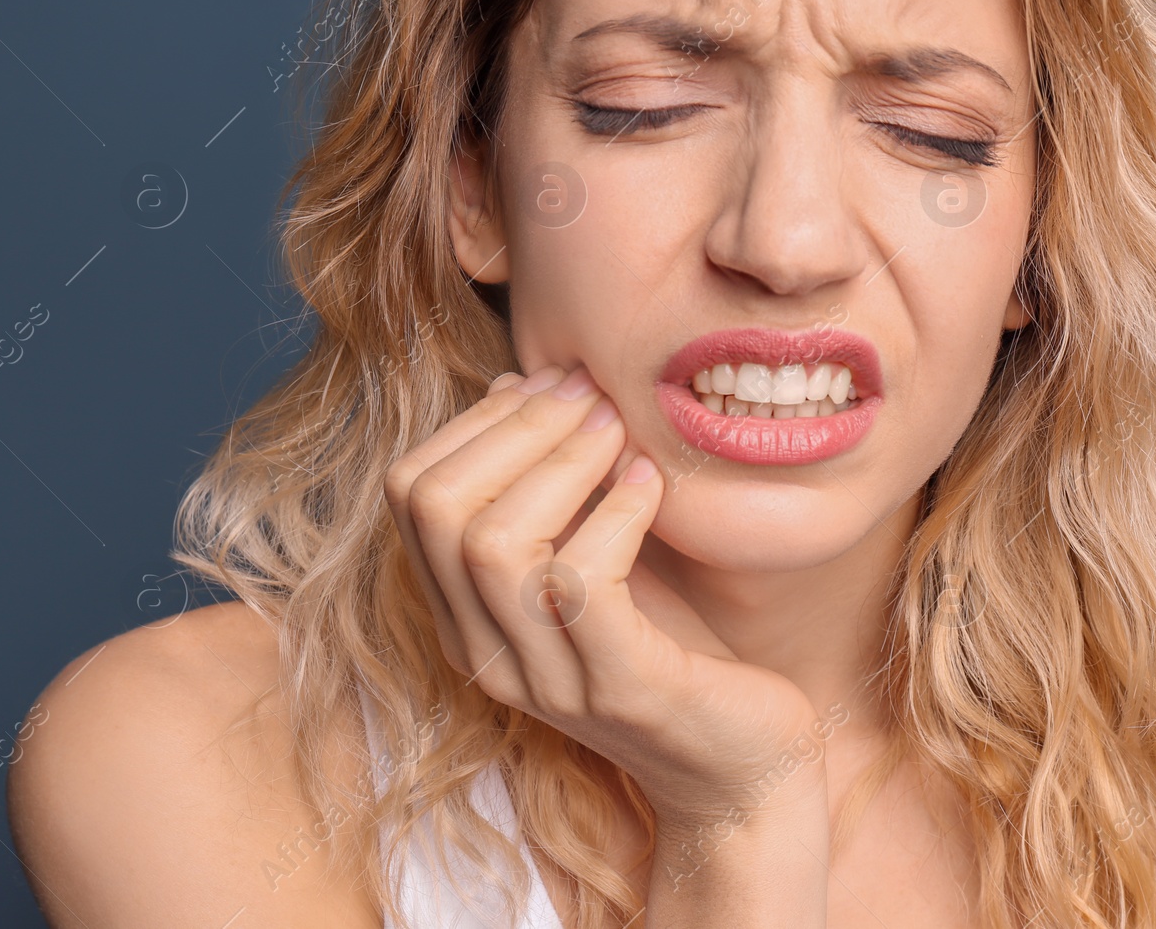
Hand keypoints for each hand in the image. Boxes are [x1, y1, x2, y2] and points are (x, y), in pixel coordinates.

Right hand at [381, 364, 828, 825]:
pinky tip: (652, 482)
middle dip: (514, 428)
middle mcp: (489, 653)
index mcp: (468, 616)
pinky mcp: (621, 688)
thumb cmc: (674, 648)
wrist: (744, 771)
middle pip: (439, 510)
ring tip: (619, 429)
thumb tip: (516, 385)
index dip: (473, 423)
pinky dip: (616, 513)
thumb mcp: (600, 555)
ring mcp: (550, 678)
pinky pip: (583, 582)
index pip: (411, 495)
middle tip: (588, 393)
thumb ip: (551, 486)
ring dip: (561, 461)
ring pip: (495, 544)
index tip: (548, 384)